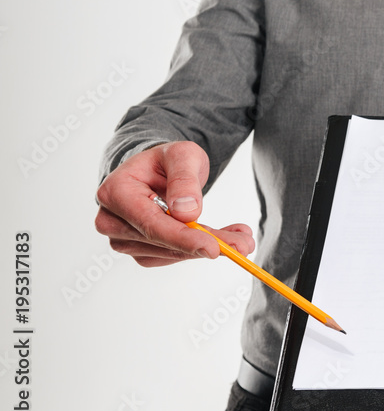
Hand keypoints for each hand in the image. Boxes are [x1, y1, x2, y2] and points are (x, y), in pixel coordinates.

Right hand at [94, 141, 254, 266]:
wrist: (157, 170)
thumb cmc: (167, 159)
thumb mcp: (182, 155)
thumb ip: (184, 179)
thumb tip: (187, 213)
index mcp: (116, 192)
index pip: (151, 224)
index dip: (184, 239)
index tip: (214, 248)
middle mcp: (112, 220)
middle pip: (162, 242)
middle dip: (206, 243)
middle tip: (244, 245)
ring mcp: (123, 239)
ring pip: (171, 253)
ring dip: (208, 246)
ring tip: (239, 237)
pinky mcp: (140, 250)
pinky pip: (173, 256)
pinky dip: (199, 249)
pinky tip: (221, 238)